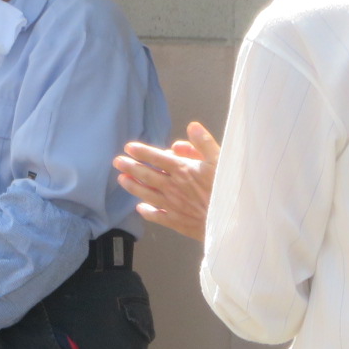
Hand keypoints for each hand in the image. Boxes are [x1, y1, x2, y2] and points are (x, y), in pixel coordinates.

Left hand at [114, 121, 219, 241]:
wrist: (232, 221)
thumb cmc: (228, 189)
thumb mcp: (221, 160)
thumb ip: (204, 142)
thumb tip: (191, 126)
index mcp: (182, 170)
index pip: (157, 158)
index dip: (142, 152)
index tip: (129, 148)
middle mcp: (173, 187)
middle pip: (147, 175)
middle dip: (130, 167)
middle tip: (117, 162)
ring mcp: (173, 206)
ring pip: (147, 194)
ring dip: (133, 187)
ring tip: (121, 180)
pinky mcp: (177, 222)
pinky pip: (157, 216)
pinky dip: (147, 212)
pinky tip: (140, 208)